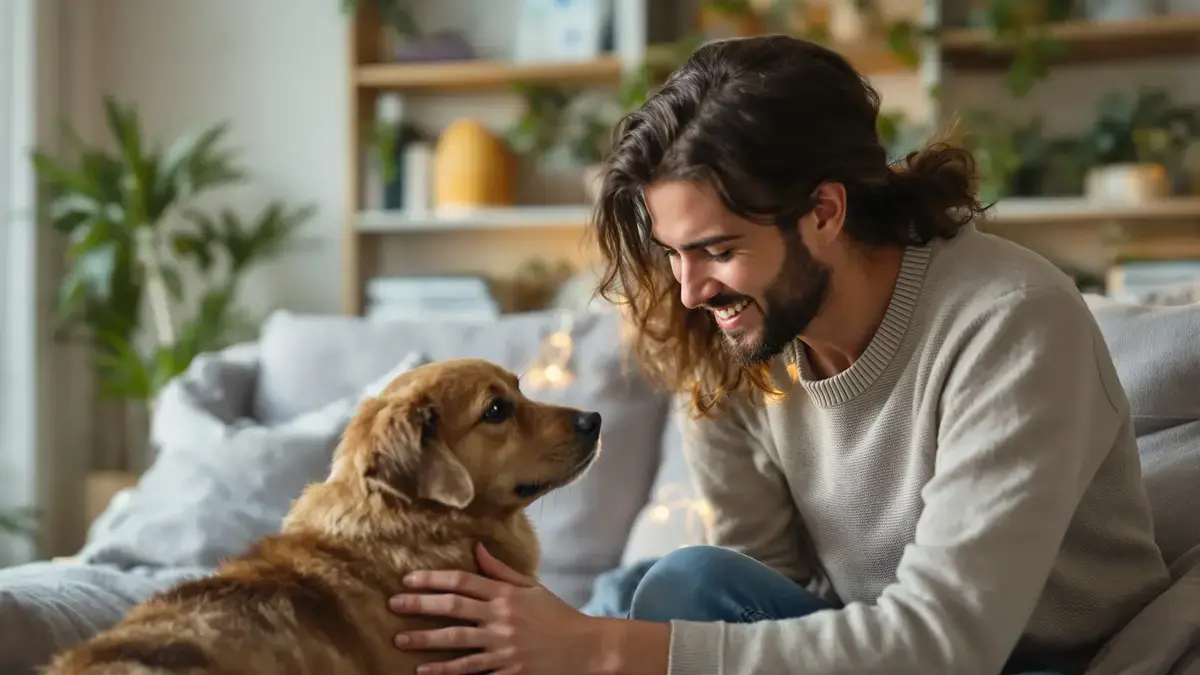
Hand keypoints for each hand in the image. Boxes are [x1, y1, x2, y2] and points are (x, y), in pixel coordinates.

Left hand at [390, 542, 603, 674]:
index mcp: (506, 595)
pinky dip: (447, 673)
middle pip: (453, 609)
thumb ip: (501, 570)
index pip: (463, 582)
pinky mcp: (508, 672)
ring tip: (400, 639)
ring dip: (426, 641)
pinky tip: (425, 672)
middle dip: (420, 606)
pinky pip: (472, 673)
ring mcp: (503, 647)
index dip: (433, 579)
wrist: (585, 649)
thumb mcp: (532, 588)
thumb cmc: (557, 616)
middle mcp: (502, 618)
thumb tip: (476, 548)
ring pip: (457, 642)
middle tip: (393, 604)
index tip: (408, 579)